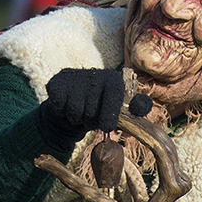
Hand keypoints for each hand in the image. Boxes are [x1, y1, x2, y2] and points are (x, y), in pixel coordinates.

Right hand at [37, 67, 151, 148]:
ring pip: (75, 112)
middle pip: (91, 112)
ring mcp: (74, 77)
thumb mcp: (121, 106)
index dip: (108, 117)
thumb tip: (144, 106)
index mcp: (113, 80)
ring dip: (76, 118)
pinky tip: (67, 105)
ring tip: (80, 111)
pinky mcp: (57, 82)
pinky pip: (60, 108)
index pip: (112, 100)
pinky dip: (62, 112)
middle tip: (90, 115)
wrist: (73, 93)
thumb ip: (137, 106)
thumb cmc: (101, 104)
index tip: (107, 127)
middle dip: (90, 120)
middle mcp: (95, 74)